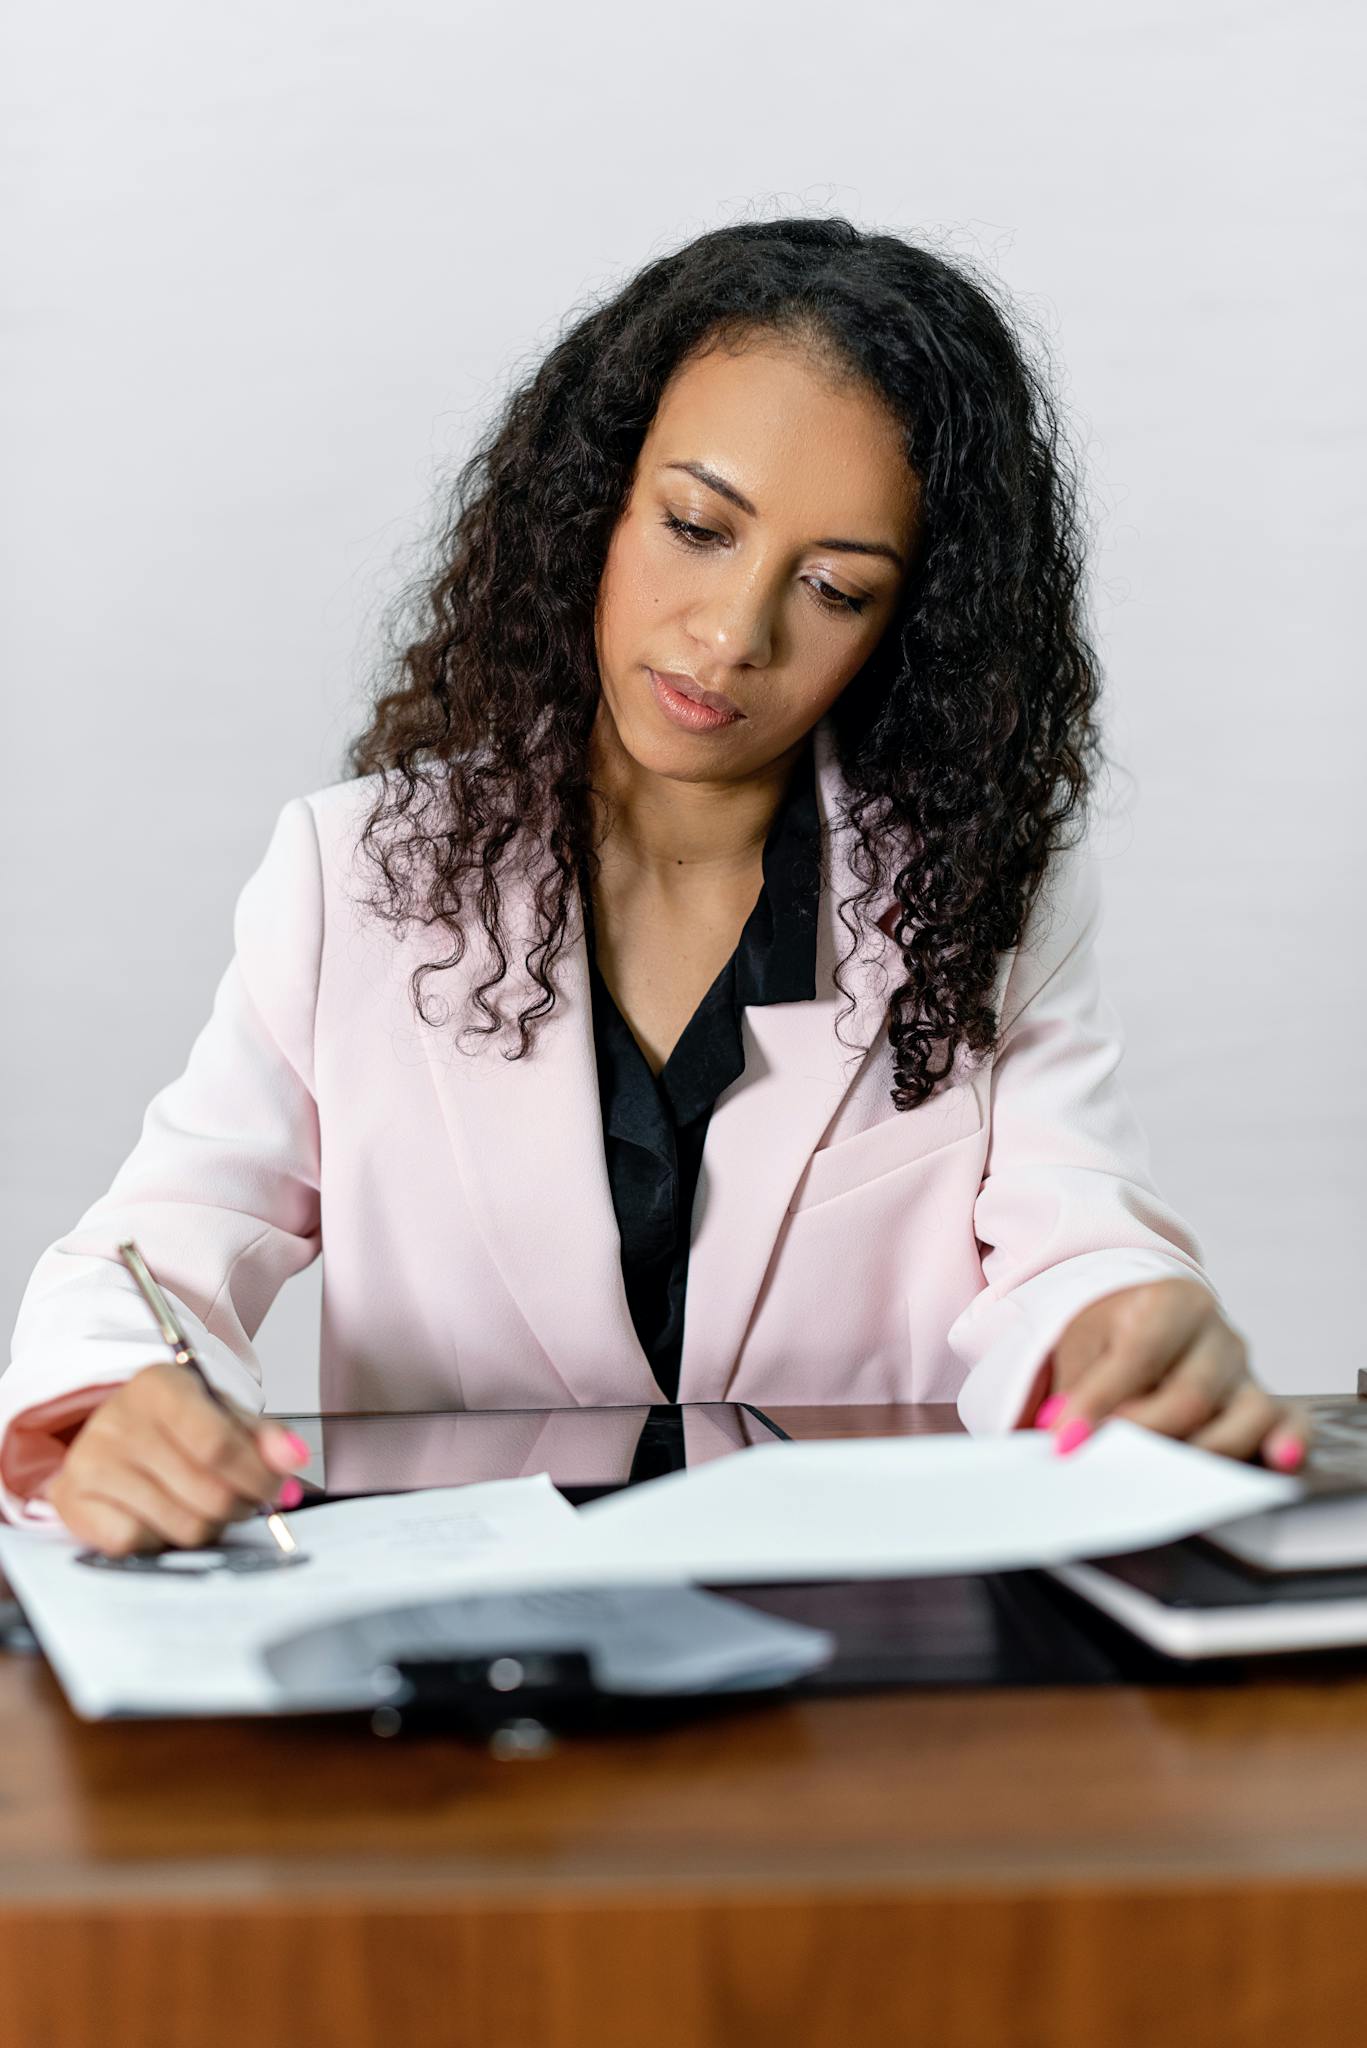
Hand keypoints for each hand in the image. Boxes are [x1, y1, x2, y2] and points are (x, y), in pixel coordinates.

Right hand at [44, 1361, 310, 1554]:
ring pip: (181, 1526)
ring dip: (207, 1527)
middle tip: (242, 1501)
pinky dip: (161, 1541)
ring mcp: (91, 1461)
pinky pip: (139, 1544)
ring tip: (202, 1506)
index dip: (257, 1475)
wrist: (117, 1436)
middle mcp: (118, 1419)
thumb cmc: (177, 1426)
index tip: (275, 1487)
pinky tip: (161, 1517)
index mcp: (159, 1386)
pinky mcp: (72, 1501)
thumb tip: (293, 1458)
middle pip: (207, 1493)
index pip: (217, 1443)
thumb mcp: (224, 1415)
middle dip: (240, 1506)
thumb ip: (265, 1437)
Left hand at [1028, 1278, 1309, 1469]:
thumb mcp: (1084, 1340)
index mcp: (1170, 1303)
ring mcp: (1245, 1371)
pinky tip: (1277, 1460)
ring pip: (1246, 1414)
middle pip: (1190, 1396)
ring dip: (1204, 1452)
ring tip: (1167, 1480)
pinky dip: (1287, 1442)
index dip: (1099, 1401)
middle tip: (1106, 1463)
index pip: (1137, 1357)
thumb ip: (1077, 1388)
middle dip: (1145, 1435)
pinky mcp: (1264, 1401)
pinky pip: (1289, 1421)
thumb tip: (1061, 1438)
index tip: (1064, 1440)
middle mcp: (1217, 1335)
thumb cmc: (1112, 1330)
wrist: (1146, 1310)